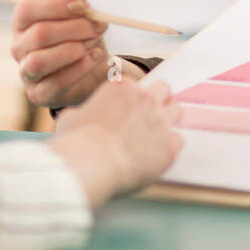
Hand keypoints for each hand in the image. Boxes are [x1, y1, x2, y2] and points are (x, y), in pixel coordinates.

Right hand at [11, 0, 109, 108]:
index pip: (26, 10)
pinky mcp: (39, 94)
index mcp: (22, 23)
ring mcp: (26, 73)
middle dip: (75, 28)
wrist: (93, 66)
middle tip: (99, 26)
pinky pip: (56, 82)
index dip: (56, 5)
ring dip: (73, 49)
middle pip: (39, 34)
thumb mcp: (79, 10)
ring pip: (39, 61)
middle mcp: (19, 48)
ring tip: (93, 44)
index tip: (84, 6)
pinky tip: (94, 57)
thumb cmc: (80, 33)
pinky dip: (79, 68)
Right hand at [52, 79, 183, 203]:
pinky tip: (157, 156)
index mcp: (122, 87)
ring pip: (176, 110)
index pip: (136, 85)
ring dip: (168, 120)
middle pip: (163, 89)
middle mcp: (145, 98)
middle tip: (149, 117)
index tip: (127, 110)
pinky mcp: (169, 145)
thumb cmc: (76, 141)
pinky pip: (178, 140)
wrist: (91, 163)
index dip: (132, 99)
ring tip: (156, 135)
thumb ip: (84, 112)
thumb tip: (81, 117)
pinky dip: (169, 147)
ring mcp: (160, 120)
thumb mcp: (71, 117)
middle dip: (158, 100)